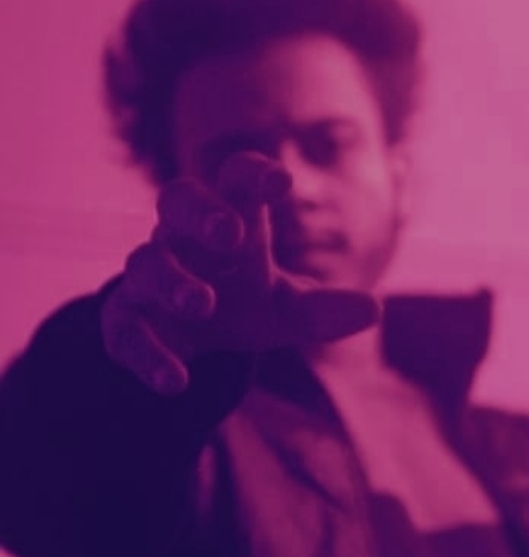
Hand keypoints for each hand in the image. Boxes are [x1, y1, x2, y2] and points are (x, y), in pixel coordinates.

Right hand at [100, 152, 379, 394]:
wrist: (187, 341)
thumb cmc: (242, 305)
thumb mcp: (286, 310)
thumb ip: (325, 309)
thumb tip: (375, 309)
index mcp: (228, 222)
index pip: (235, 180)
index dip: (253, 174)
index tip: (281, 182)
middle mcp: (182, 241)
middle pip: (177, 200)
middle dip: (202, 212)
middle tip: (232, 233)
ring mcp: (148, 280)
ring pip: (146, 262)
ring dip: (174, 280)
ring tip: (204, 304)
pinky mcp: (125, 323)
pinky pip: (128, 331)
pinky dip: (150, 354)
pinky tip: (176, 382)